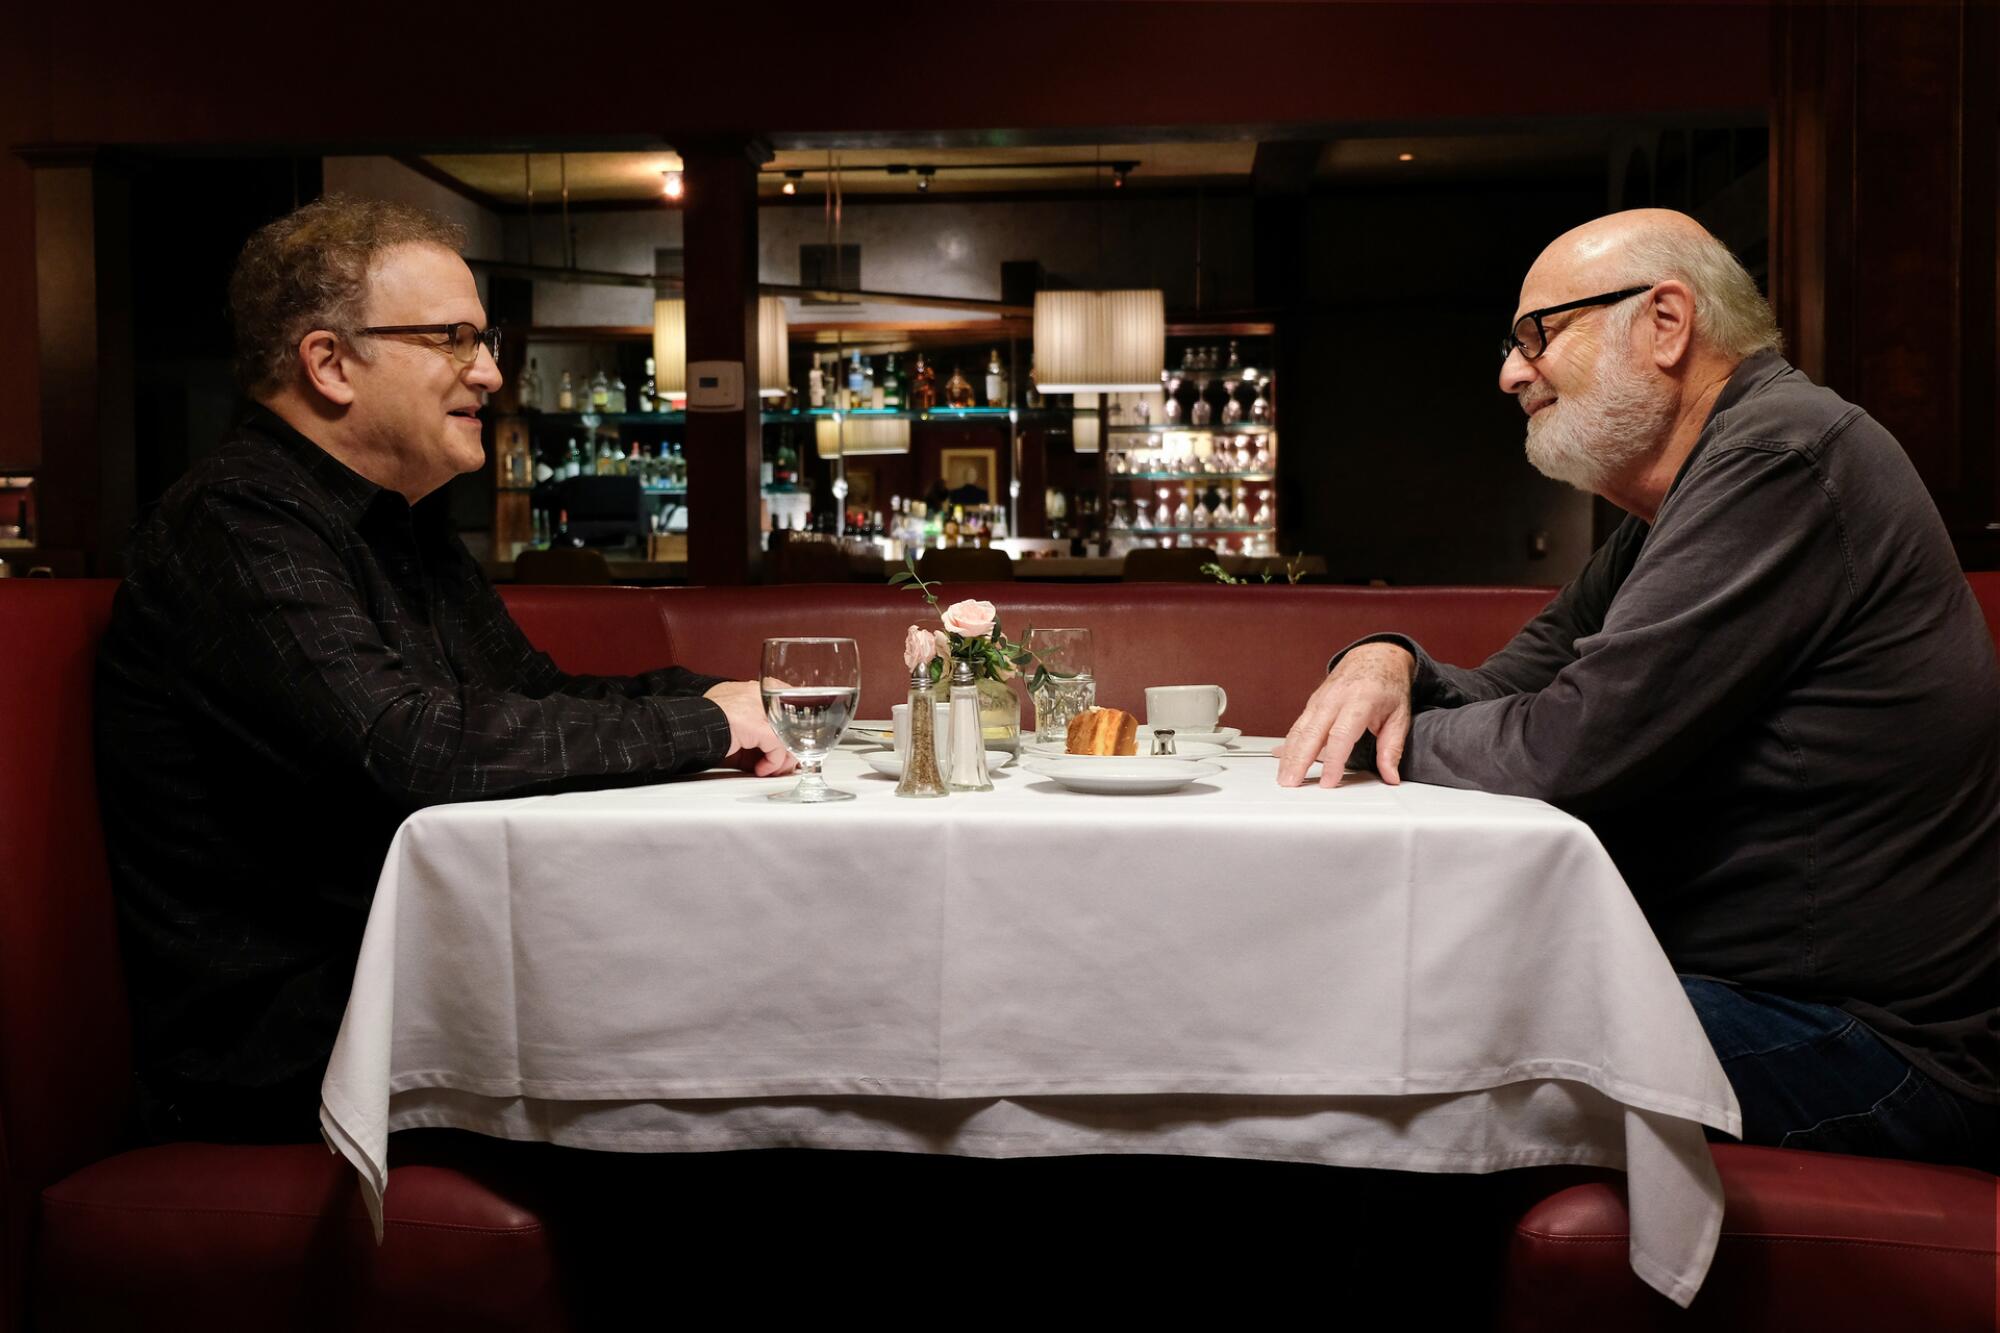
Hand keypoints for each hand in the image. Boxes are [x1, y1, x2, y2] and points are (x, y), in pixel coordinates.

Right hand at [703, 681, 797, 776]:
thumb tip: (769, 749)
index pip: (786, 702)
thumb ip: (752, 729)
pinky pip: (778, 748)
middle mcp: (759, 694)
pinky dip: (772, 763)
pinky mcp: (759, 726)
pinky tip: (761, 769)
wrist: (688, 726)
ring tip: (773, 768)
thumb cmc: (705, 724)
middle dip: (792, 744)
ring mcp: (761, 708)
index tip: (789, 742)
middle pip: (792, 719)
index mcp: (752, 689)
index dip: (790, 726)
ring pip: (789, 735)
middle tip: (786, 761)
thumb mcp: (734, 721)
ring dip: (784, 758)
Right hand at [1275, 644, 1415, 788]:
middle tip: (1291, 784)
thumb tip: (1391, 777)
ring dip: (1288, 755)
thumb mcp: (1400, 715)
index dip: (1333, 761)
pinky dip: (1288, 745)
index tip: (1328, 782)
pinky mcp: (1313, 703)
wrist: (1375, 656)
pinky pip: (1297, 726)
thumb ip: (1392, 748)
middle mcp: (1335, 698)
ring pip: (1299, 730)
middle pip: (1312, 733)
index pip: (1341, 735)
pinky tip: (1283, 761)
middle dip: (1299, 761)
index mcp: (1360, 699)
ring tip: (1284, 778)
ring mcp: (1320, 699)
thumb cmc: (1388, 685)